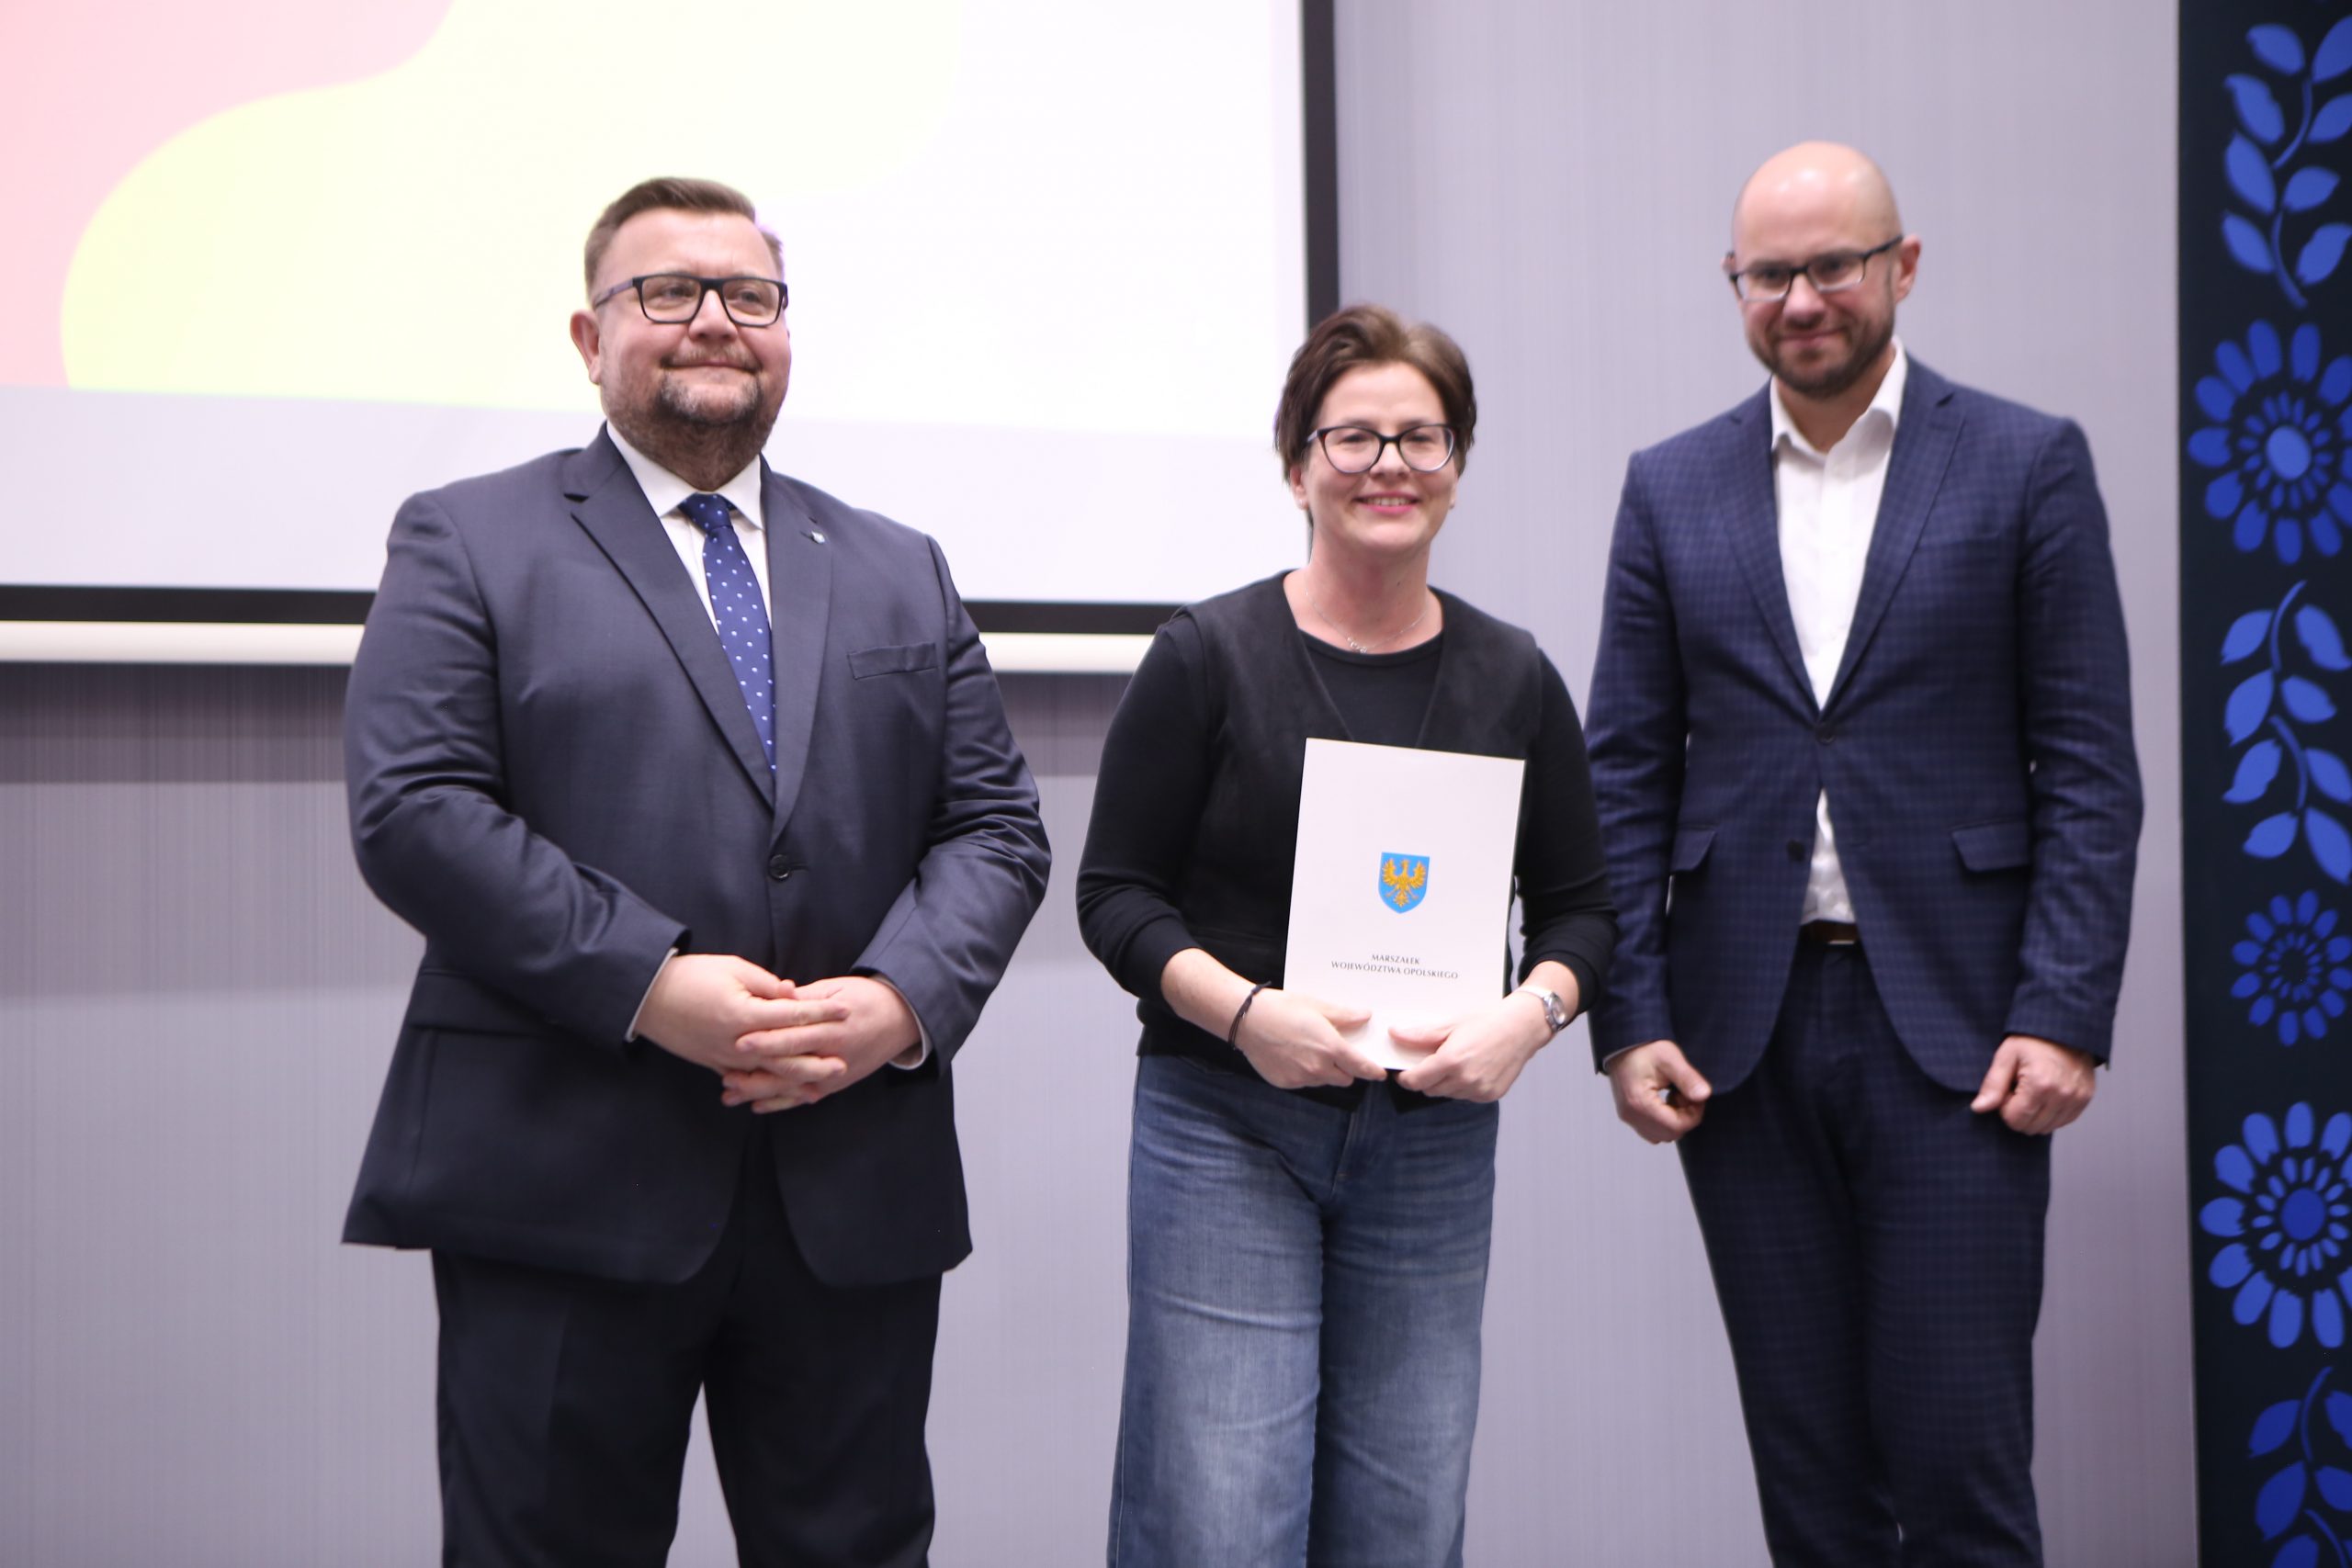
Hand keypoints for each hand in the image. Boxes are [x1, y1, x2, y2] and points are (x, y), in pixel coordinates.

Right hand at [636, 954, 849, 1079]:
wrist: (648, 997)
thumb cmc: (690, 976)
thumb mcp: (732, 969)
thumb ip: (766, 985)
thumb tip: (793, 995)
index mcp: (745, 1014)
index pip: (793, 1015)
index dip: (822, 1013)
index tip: (846, 1010)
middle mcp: (738, 1042)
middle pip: (785, 1055)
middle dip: (816, 1061)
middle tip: (843, 1064)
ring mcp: (725, 1058)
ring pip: (767, 1074)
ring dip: (795, 1082)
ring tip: (819, 1088)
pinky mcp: (714, 1064)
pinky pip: (746, 1080)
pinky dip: (766, 1088)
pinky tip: (781, 1092)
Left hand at [722, 974, 920, 1112]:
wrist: (900, 1019)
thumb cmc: (866, 998)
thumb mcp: (836, 989)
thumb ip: (805, 998)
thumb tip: (777, 995)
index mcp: (833, 1028)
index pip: (795, 1037)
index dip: (767, 1040)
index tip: (739, 1041)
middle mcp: (833, 1055)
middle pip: (789, 1068)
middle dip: (756, 1074)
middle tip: (725, 1076)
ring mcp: (835, 1074)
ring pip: (792, 1088)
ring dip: (761, 1092)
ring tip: (731, 1093)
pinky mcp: (835, 1084)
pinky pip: (805, 1097)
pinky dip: (781, 1103)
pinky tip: (757, 1105)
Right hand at [1232, 988, 1385, 1089]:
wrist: (1246, 1020)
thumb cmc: (1281, 1008)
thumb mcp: (1317, 1006)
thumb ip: (1344, 1016)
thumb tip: (1365, 1016)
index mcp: (1331, 1048)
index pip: (1361, 1067)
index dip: (1373, 1072)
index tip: (1380, 1073)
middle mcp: (1318, 1068)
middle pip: (1345, 1079)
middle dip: (1346, 1069)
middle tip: (1337, 1052)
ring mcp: (1301, 1078)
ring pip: (1324, 1081)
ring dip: (1324, 1071)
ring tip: (1309, 1050)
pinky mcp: (1286, 1083)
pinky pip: (1304, 1082)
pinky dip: (1304, 1073)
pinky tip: (1292, 1055)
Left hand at [1393, 991, 1551, 1101]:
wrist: (1521, 1028)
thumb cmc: (1486, 1022)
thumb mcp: (1451, 1025)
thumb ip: (1420, 1035)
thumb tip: (1394, 1034)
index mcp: (1451, 1061)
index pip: (1416, 1081)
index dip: (1406, 1078)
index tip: (1404, 1072)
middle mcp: (1465, 1079)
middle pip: (1430, 1090)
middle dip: (1425, 1078)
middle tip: (1431, 1062)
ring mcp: (1479, 1090)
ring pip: (1448, 1094)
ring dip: (1445, 1083)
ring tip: (1456, 1062)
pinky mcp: (1490, 1095)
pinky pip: (1466, 1096)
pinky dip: (1463, 1086)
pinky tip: (1472, 1069)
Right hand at [1606, 1040, 1711, 1143]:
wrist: (1622, 1044)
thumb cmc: (1644, 1048)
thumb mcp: (1670, 1058)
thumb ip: (1688, 1078)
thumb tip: (1704, 1095)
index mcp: (1640, 1102)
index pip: (1676, 1126)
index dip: (1694, 1114)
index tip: (1697, 1097)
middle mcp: (1631, 1115)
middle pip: (1670, 1134)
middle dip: (1685, 1117)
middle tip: (1686, 1095)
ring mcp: (1628, 1117)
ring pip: (1661, 1135)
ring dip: (1675, 1120)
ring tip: (1675, 1096)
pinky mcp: (1629, 1114)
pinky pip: (1652, 1130)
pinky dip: (1664, 1121)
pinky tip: (1666, 1101)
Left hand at [1971, 1034, 2096, 1134]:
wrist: (2064, 1027)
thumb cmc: (2032, 1040)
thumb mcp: (2006, 1056)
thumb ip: (1992, 1085)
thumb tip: (1978, 1108)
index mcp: (2040, 1085)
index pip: (2015, 1120)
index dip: (2004, 1107)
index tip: (2008, 1088)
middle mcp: (2062, 1095)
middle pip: (2030, 1127)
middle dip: (2019, 1112)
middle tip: (2019, 1089)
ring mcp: (2077, 1099)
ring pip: (2046, 1128)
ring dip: (2034, 1114)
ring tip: (2033, 1090)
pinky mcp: (2085, 1099)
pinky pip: (2062, 1121)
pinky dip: (2050, 1114)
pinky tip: (2046, 1094)